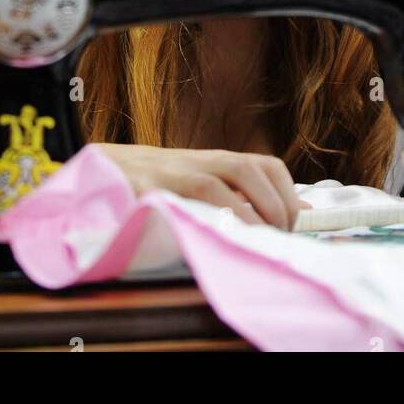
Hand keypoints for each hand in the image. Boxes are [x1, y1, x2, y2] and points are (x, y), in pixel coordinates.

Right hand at [92, 144, 309, 229]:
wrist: (105, 168)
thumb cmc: (159, 183)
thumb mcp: (202, 185)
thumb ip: (242, 197)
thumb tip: (297, 213)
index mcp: (216, 161)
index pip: (265, 165)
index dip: (287, 193)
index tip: (298, 223)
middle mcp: (199, 161)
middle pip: (247, 169)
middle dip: (271, 204)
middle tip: (278, 238)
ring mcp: (172, 172)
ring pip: (213, 183)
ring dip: (241, 213)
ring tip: (253, 242)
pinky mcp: (145, 187)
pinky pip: (173, 199)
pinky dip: (198, 216)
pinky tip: (211, 237)